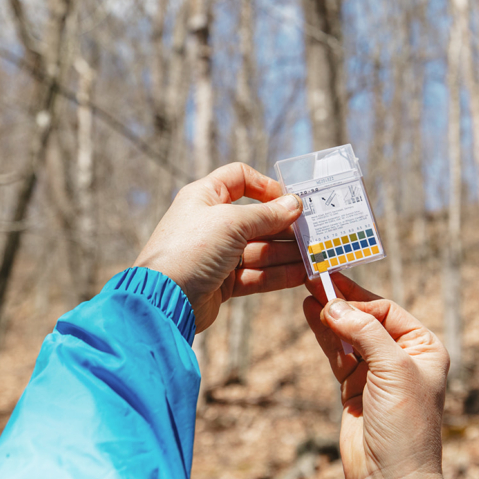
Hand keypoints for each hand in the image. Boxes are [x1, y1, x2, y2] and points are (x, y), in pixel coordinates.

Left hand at [135, 162, 307, 331]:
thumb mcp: (232, 223)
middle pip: (257, 218)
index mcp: (206, 197)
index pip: (240, 179)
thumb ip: (267, 214)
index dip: (265, 186)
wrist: (163, 300)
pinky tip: (302, 274)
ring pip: (261, 249)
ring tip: (314, 256)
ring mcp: (218, 254)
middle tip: (314, 232)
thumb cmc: (191, 249)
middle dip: (285, 226)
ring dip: (288, 252)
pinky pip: (257, 273)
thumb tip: (294, 204)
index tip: (289, 200)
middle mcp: (212, 223)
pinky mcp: (223, 281)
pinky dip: (279, 273)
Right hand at [303, 274, 448, 478]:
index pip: (388, 311)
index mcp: (424, 348)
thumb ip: (364, 333)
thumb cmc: (405, 424)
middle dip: (343, 302)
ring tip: (306, 291)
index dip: (360, 299)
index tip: (332, 285)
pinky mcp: (355, 388)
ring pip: (349, 335)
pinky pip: (338, 354)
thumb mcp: (392, 370)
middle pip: (367, 319)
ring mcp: (377, 373)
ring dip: (329, 315)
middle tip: (314, 279)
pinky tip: (311, 315)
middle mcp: (402, 357)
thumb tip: (335, 305)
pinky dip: (324, 335)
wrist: (391, 477)